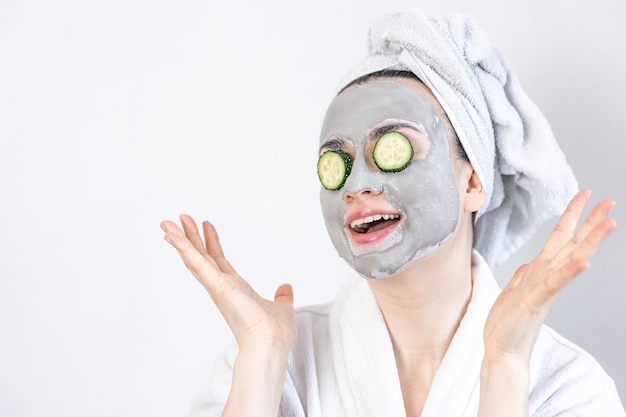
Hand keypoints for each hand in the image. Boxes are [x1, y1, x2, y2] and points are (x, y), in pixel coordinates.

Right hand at [160, 215, 296, 354]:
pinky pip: (198, 264)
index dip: (212, 243)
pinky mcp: (217, 286)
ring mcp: (217, 287)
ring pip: (194, 259)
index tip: (207, 225)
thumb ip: (282, 297)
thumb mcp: (282, 307)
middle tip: (182, 219)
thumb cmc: (274, 334)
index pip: (219, 261)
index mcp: (235, 290)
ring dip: (180, 240)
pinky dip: (184, 249)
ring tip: (167, 224)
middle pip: (202, 256)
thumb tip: (286, 288)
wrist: (270, 345)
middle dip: (191, 237)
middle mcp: (222, 287)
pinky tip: (174, 236)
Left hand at [483, 189, 616, 361]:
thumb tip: (529, 264)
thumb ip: (524, 277)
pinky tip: (584, 261)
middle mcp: (546, 276)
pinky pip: (553, 284)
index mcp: (540, 271)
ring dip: (589, 241)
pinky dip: (568, 272)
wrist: (501, 351)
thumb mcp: (513, 292)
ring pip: (570, 259)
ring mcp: (543, 288)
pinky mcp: (535, 301)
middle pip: (573, 244)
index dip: (572, 215)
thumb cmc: (507, 324)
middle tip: (610, 201)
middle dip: (591, 222)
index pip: (560, 238)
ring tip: (609, 223)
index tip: (584, 194)